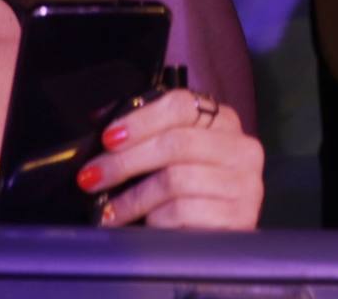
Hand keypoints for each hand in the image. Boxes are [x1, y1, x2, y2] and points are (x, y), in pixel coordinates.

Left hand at [84, 88, 264, 228]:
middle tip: (92, 177)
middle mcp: (240, 149)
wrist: (222, 232)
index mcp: (222, 120)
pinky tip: (143, 225)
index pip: (181, 105)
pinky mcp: (240, 219)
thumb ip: (142, 130)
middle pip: (175, 144)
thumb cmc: (190, 184)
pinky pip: (186, 214)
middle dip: (125, 162)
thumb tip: (99, 121)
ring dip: (133, 198)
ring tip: (109, 210)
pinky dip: (156, 221)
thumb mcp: (170, 150)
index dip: (139, 120)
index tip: (107, 139)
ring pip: (176, 181)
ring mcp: (244, 185)